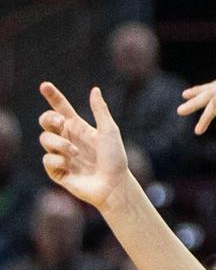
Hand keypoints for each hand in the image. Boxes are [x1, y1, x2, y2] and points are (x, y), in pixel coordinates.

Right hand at [38, 83, 130, 211]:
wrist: (114, 184)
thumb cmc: (115, 158)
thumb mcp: (109, 131)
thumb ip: (100, 110)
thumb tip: (95, 89)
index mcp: (78, 128)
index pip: (61, 108)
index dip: (53, 96)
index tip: (45, 85)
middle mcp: (67, 139)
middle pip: (46, 121)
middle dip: (49, 119)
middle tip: (61, 123)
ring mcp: (61, 154)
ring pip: (45, 140)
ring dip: (59, 144)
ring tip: (75, 152)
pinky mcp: (57, 170)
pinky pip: (47, 160)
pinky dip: (58, 160)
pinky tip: (70, 165)